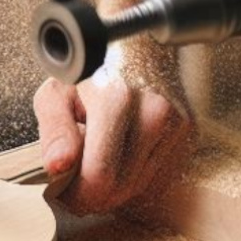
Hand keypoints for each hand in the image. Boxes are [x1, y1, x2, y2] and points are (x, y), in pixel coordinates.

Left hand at [33, 74, 192, 213]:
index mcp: (117, 98)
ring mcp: (176, 124)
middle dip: (92, 196)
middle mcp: (154, 112)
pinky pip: (156, 178)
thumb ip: (54, 131)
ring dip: (112, 190)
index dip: (75, 194)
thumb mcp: (56, 92)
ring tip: (93, 167)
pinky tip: (118, 160)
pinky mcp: (187, 133)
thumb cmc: (89, 70)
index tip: (60, 189)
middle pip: (121, 188)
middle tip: (72, 185)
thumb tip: (58, 166)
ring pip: (139, 188)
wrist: (134, 43)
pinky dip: (133, 179)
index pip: (99, 176)